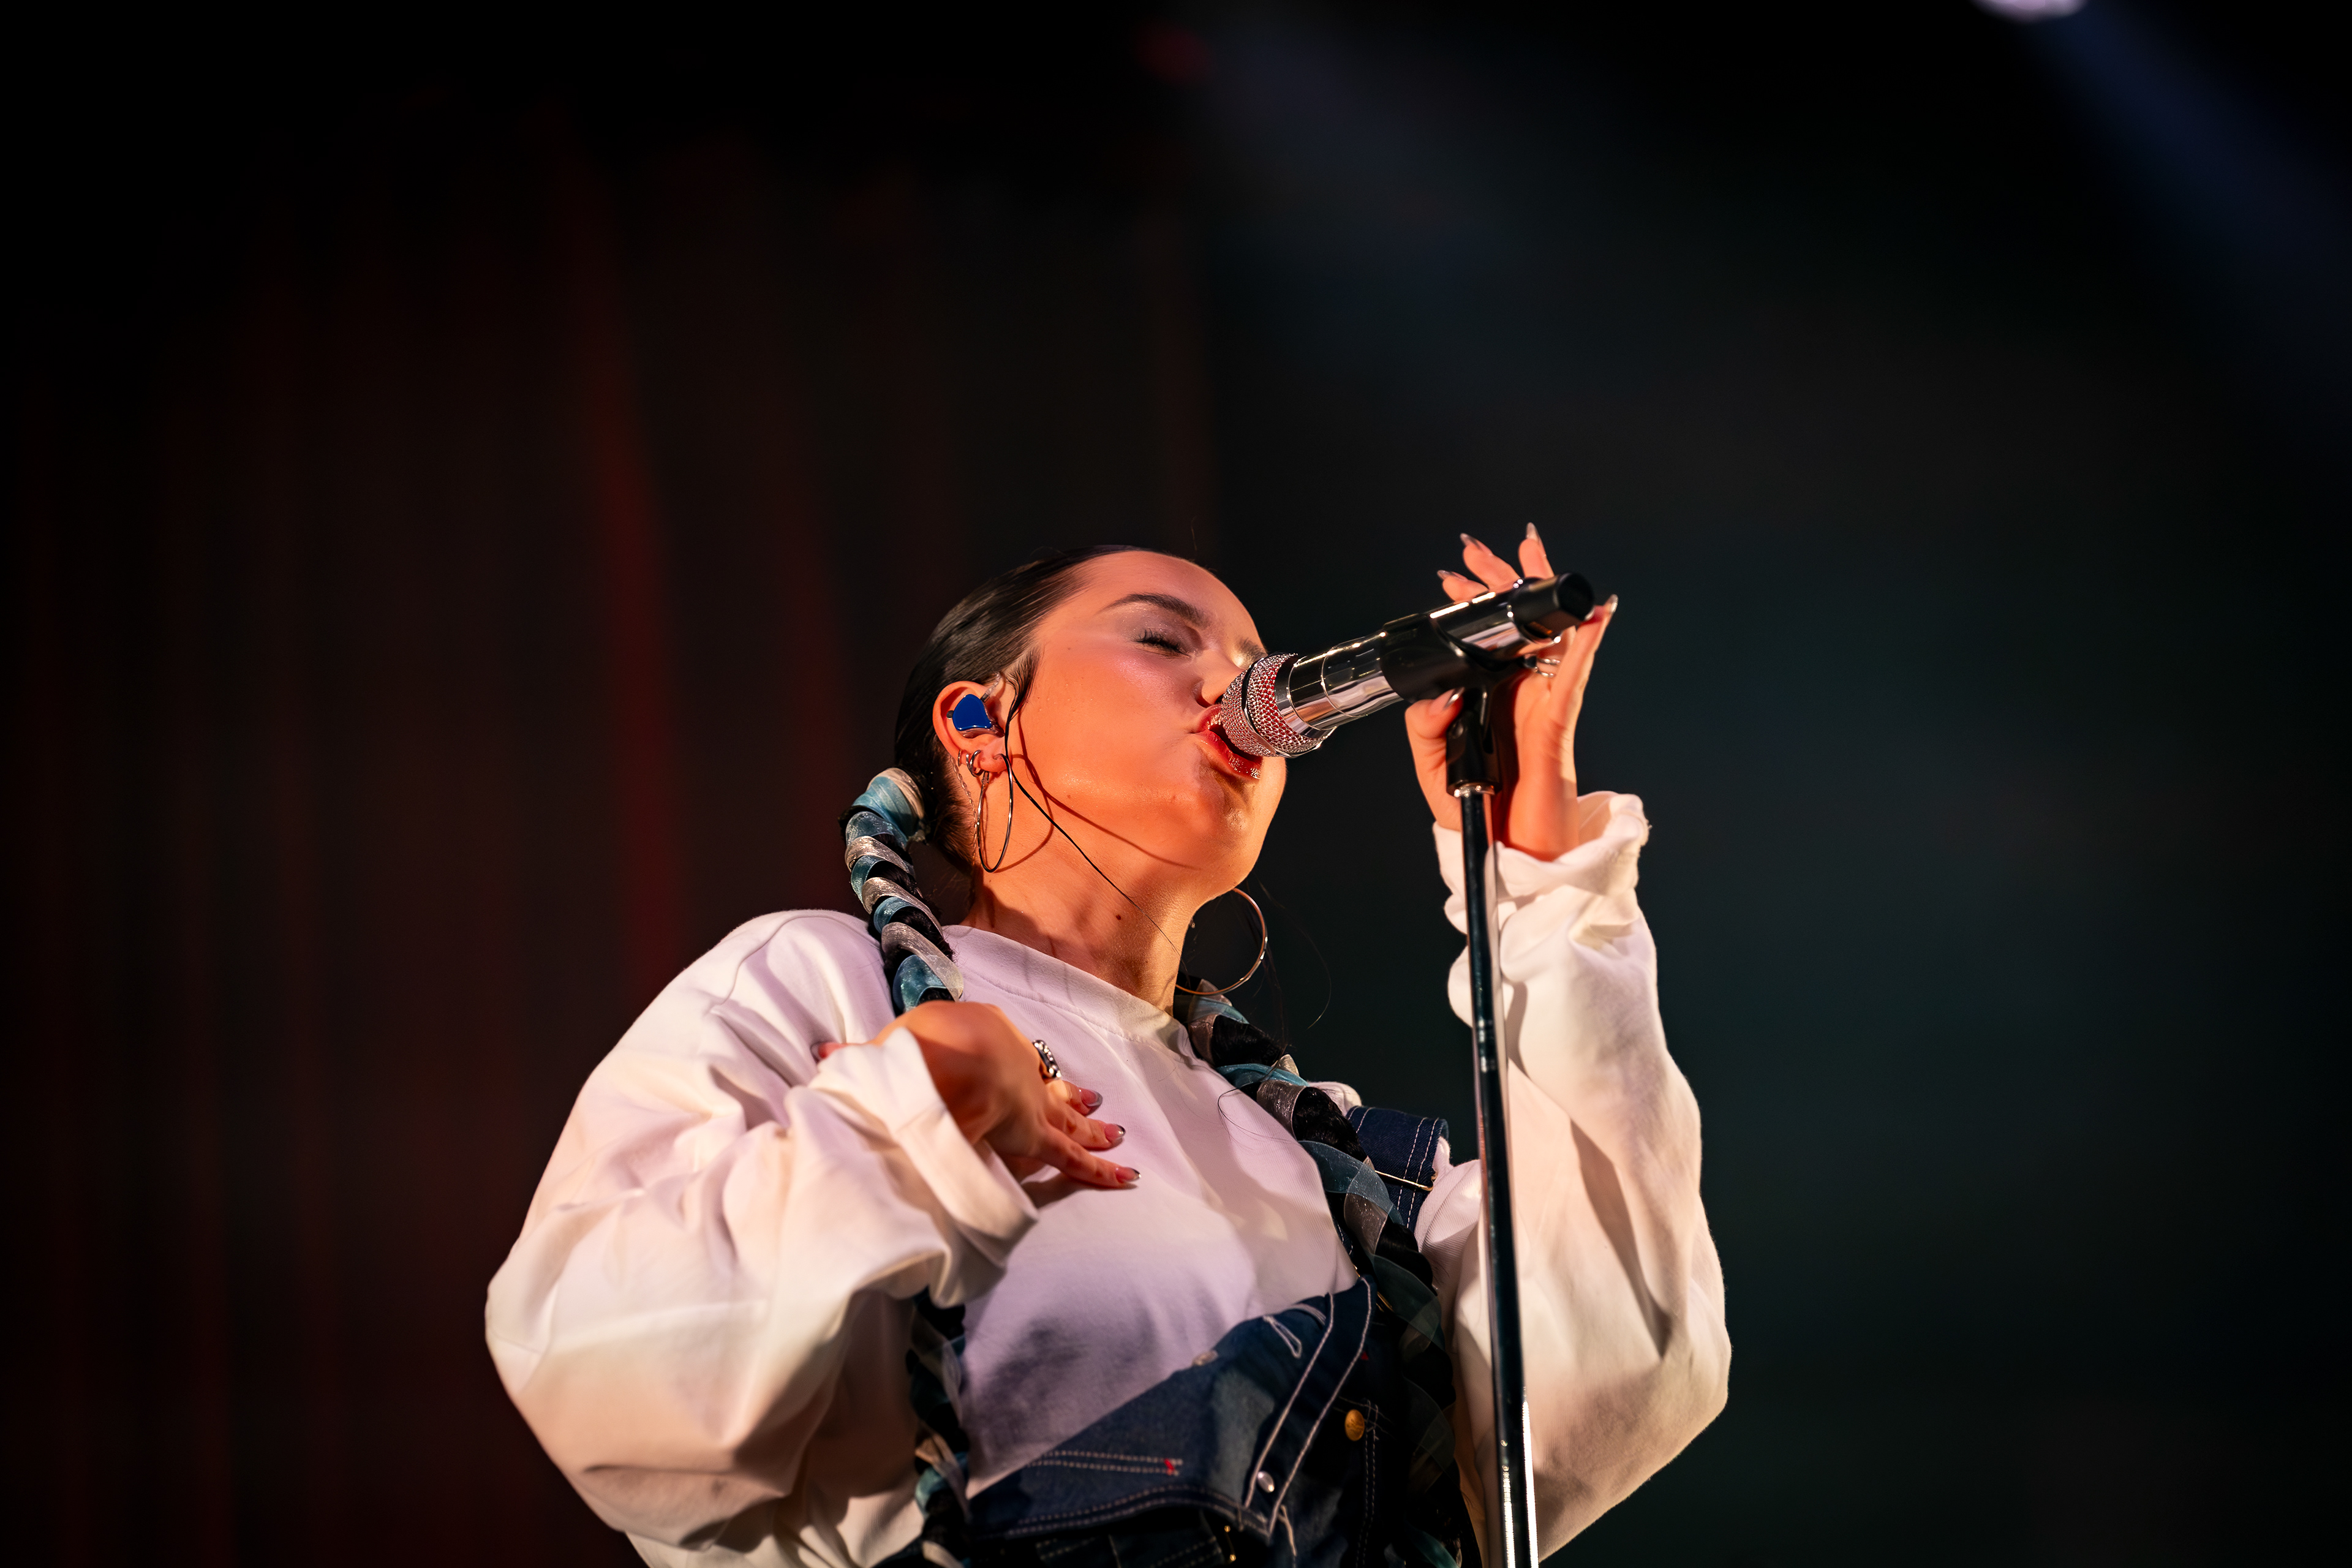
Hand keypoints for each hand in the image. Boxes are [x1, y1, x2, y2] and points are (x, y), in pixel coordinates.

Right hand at [816, 1000, 1137, 1188]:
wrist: (946, 1061)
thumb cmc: (915, 1048)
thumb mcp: (884, 1049)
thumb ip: (858, 1056)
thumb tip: (824, 1052)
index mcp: (984, 1034)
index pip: (1005, 1054)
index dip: (1017, 1065)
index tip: (1028, 1070)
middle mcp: (1018, 1065)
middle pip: (1046, 1084)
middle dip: (1068, 1094)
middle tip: (1093, 1098)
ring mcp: (1032, 1101)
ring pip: (1069, 1118)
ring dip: (1092, 1127)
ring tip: (1116, 1132)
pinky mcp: (1040, 1137)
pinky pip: (1076, 1158)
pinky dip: (1101, 1169)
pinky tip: (1127, 1176)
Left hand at [1403, 526, 1617, 858]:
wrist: (1511, 854)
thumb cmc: (1481, 811)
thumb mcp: (1434, 765)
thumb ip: (1425, 724)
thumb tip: (1440, 691)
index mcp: (1489, 697)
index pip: (1484, 639)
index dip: (1474, 604)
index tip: (1455, 575)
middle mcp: (1519, 693)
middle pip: (1518, 625)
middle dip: (1503, 581)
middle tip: (1481, 550)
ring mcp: (1543, 704)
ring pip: (1550, 637)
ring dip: (1543, 594)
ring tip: (1531, 554)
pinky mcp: (1558, 725)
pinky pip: (1573, 678)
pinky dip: (1584, 646)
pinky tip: (1591, 617)